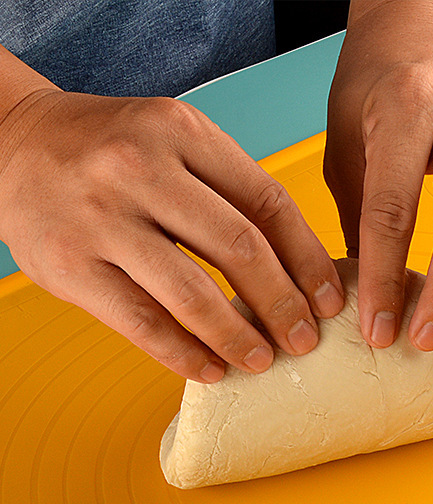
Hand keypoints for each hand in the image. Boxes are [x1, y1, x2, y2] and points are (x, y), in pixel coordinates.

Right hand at [0, 90, 344, 381]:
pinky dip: (184, 354)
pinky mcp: (71, 266)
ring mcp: (102, 219)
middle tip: (305, 340)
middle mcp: (141, 168)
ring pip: (192, 294)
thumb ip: (228, 191)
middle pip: (239, 249)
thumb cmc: (113, 152)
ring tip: (263, 360)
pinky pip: (142, 323)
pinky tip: (211, 370)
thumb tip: (295, 268)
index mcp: (182, 133)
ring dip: (238, 337)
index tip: (330, 300)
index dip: (308, 260)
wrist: (13, 142)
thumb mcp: (174, 144)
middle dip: (283, 304)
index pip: (267, 203)